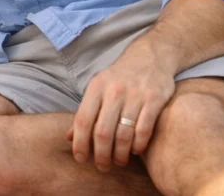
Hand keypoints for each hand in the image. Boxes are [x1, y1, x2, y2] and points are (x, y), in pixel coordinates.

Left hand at [67, 40, 176, 171]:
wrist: (150, 56)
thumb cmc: (119, 77)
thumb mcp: (98, 88)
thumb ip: (85, 112)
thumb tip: (69, 137)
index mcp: (96, 87)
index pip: (83, 120)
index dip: (80, 143)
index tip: (80, 158)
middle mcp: (114, 91)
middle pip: (103, 131)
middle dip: (101, 154)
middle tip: (102, 166)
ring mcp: (135, 95)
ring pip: (124, 133)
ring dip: (121, 154)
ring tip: (119, 162)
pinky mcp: (155, 99)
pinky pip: (144, 129)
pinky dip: (139, 145)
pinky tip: (136, 151)